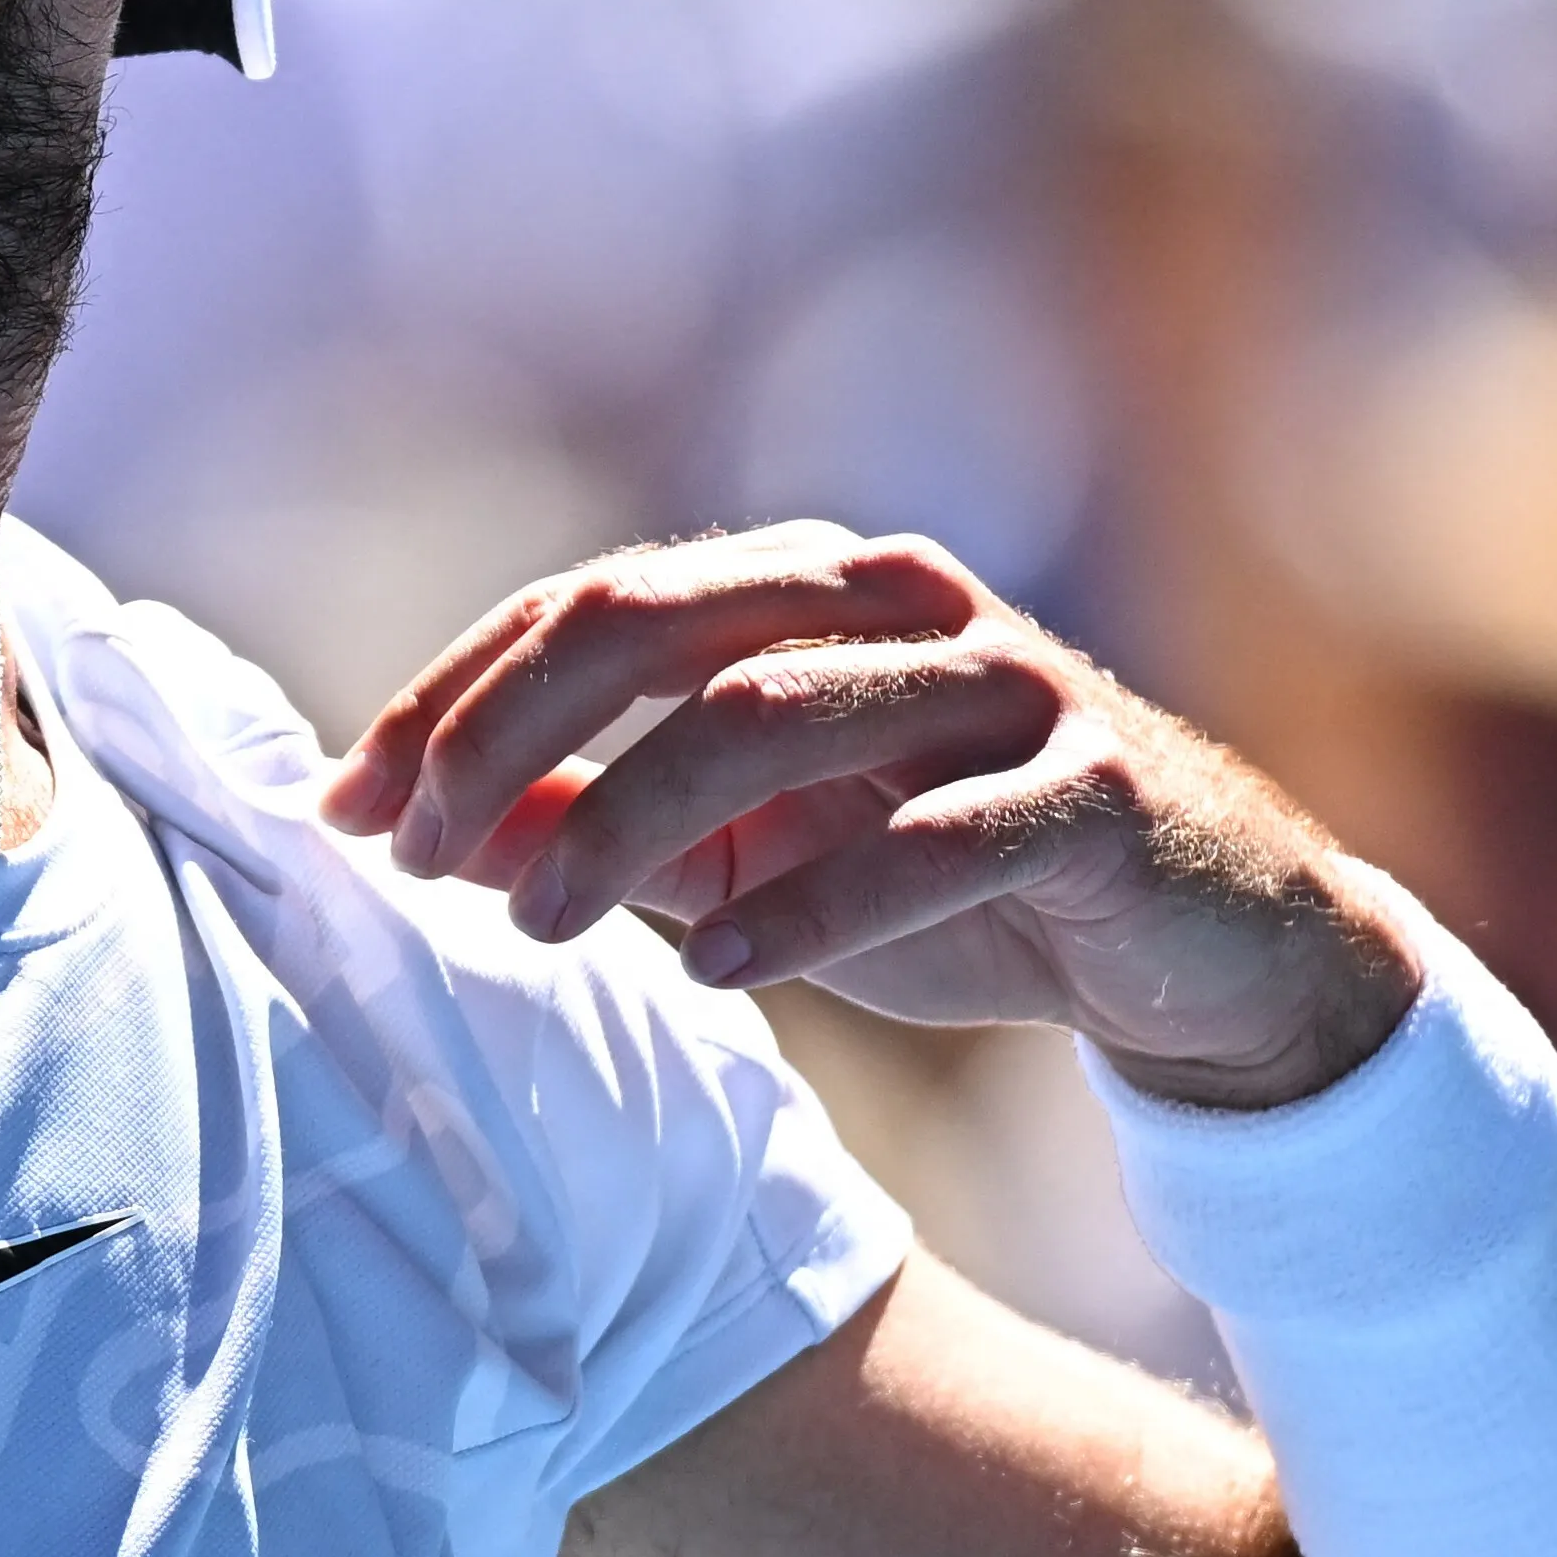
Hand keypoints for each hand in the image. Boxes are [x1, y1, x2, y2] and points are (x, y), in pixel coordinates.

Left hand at [319, 522, 1420, 1109]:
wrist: (1206, 945)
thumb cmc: (950, 885)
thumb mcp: (752, 864)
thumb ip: (608, 832)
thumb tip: (434, 834)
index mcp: (800, 587)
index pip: (586, 606)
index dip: (455, 696)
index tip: (350, 803)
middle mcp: (895, 604)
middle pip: (652, 625)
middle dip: (511, 736)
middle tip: (422, 856)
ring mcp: (1005, 686)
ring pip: (769, 713)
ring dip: (630, 822)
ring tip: (543, 924)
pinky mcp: (1095, 792)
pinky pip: (932, 836)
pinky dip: (811, 902)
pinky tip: (722, 968)